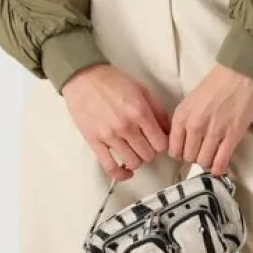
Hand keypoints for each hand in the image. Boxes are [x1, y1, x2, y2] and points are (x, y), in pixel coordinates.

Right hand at [61, 63, 171, 179]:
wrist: (83, 78)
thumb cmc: (112, 81)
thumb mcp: (142, 89)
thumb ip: (158, 111)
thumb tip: (169, 130)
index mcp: (140, 112)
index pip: (161, 143)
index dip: (162, 144)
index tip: (158, 141)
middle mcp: (126, 126)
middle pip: (148, 154)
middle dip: (150, 151)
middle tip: (145, 144)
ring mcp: (109, 136)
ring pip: (133, 162)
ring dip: (136, 160)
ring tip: (133, 152)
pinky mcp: (94, 142)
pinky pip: (110, 167)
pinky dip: (121, 174)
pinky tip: (126, 172)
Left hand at [168, 64, 252, 174]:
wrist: (240, 73)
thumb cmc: (216, 83)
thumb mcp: (191, 100)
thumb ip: (185, 121)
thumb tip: (184, 141)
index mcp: (182, 116)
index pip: (173, 148)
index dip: (180, 153)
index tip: (186, 151)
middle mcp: (194, 126)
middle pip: (188, 157)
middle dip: (194, 157)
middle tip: (202, 152)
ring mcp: (213, 132)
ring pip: (203, 161)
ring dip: (207, 161)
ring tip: (212, 155)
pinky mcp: (232, 136)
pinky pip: (221, 161)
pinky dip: (219, 168)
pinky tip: (220, 167)